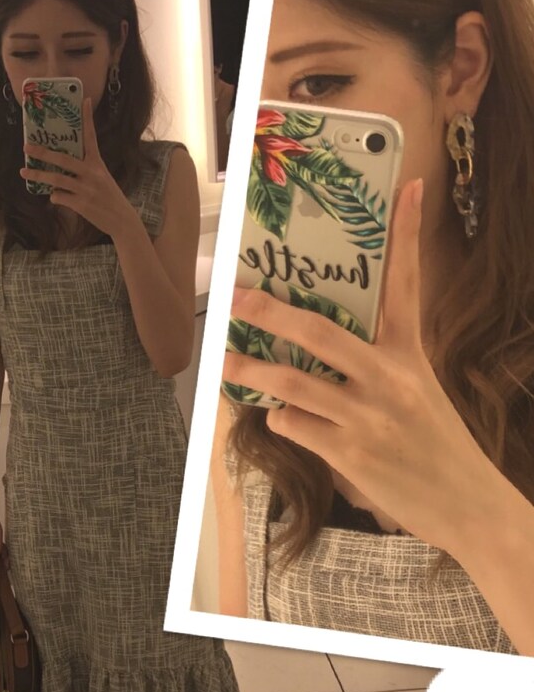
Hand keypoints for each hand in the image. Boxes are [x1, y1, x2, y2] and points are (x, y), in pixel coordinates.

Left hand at [19, 98, 137, 238]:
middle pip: (63, 159)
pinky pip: (60, 197)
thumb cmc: (109, 197)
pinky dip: (54, 197)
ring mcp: (86, 189)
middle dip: (43, 153)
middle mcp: (92, 174)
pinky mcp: (82, 204)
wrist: (122, 220)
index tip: (85, 100)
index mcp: (97, 164)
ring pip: (57, 180)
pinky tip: (55, 197)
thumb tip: (61, 170)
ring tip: (23, 173)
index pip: (91, 137)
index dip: (87, 119)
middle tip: (26, 147)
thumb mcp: (101, 178)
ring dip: (38, 176)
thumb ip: (84, 171)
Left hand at [221, 178, 500, 554]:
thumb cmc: (434, 445)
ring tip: (222, 362)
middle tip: (234, 297)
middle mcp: (389, 378)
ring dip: (249, 371)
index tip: (410, 187)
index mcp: (409, 354)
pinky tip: (283, 420)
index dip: (407, 234)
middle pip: (319, 332)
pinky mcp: (350, 453)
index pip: (407, 283)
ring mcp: (368, 416)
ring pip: (292, 383)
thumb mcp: (417, 391)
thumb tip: (312, 350)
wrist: (468, 504)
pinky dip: (280, 420)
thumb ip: (374, 366)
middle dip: (269, 312)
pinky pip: (295, 425)